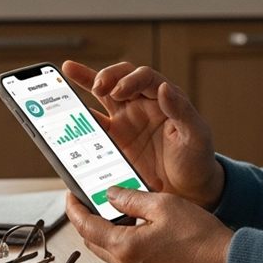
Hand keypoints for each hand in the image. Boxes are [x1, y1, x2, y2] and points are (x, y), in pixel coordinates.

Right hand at [62, 60, 223, 208]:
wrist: (189, 191)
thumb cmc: (198, 160)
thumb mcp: (197, 135)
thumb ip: (182, 110)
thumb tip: (165, 87)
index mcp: (164, 98)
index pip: (144, 77)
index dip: (130, 79)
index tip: (120, 91)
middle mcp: (142, 104)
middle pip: (118, 78)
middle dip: (105, 76)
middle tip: (97, 86)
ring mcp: (126, 121)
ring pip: (101, 95)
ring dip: (85, 82)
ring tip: (67, 72)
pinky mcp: (114, 140)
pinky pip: (93, 125)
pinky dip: (79, 117)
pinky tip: (64, 111)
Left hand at [65, 189, 232, 262]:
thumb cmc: (199, 236)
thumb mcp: (163, 205)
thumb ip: (131, 198)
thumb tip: (111, 194)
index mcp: (125, 247)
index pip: (86, 227)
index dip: (74, 209)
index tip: (70, 195)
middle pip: (93, 241)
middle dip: (88, 219)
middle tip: (90, 199)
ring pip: (108, 251)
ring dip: (106, 231)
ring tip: (116, 208)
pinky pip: (125, 259)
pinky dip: (122, 241)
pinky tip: (136, 226)